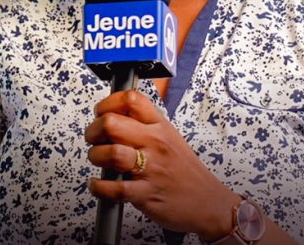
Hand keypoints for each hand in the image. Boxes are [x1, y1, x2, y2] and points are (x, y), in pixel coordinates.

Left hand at [84, 90, 238, 238]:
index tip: (101, 113)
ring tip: (99, 161)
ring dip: (95, 157)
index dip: (107, 103)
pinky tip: (98, 185)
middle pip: (111, 123)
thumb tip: (112, 117)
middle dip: (93, 131)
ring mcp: (151, 169)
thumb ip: (144, 125)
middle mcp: (155, 144)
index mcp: (160, 127)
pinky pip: (114, 188)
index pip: (130, 100)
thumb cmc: (186, 172)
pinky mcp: (146, 194)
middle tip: (94, 139)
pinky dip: (98, 187)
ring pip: (110, 153)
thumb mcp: (170, 138)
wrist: (210, 203)